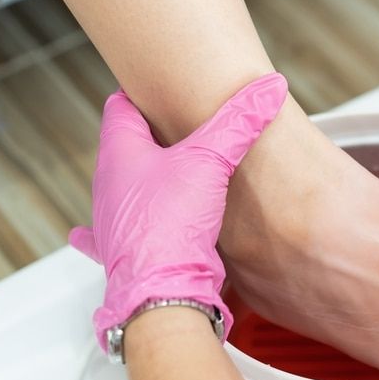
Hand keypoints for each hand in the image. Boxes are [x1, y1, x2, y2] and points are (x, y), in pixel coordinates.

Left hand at [70, 73, 288, 350]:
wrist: (163, 292)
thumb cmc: (172, 225)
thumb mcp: (213, 161)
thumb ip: (240, 123)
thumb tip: (269, 89)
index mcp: (120, 154)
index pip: (120, 107)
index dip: (141, 95)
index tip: (157, 87)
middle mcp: (109, 186)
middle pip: (126, 147)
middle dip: (150, 135)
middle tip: (173, 124)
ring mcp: (114, 222)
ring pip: (126, 188)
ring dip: (144, 178)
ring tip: (169, 169)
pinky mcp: (127, 253)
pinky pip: (123, 233)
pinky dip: (129, 225)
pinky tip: (130, 226)